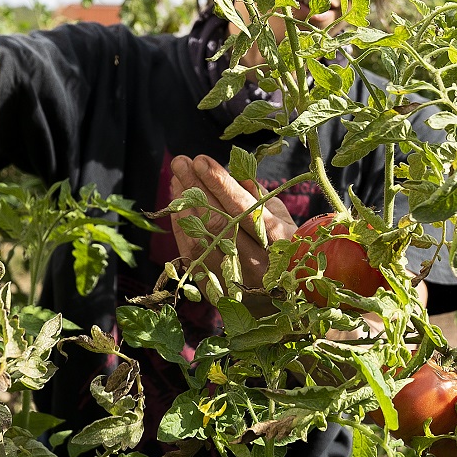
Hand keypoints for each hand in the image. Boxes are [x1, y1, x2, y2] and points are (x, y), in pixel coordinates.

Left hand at [165, 154, 297, 292]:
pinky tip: (177, 206)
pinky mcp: (216, 289)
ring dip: (184, 206)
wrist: (279, 296)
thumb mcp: (279, 216)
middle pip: (218, 221)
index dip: (220, 183)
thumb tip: (229, 169)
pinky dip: (181, 227)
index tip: (201, 160)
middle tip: (181, 162)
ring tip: (177, 179)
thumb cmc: (280, 244)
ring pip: (201, 238)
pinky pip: (192, 253)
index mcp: (278, 240)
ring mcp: (235, 279)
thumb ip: (256, 194)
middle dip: (196, 188)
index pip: (243, 207)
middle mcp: (258, 262)